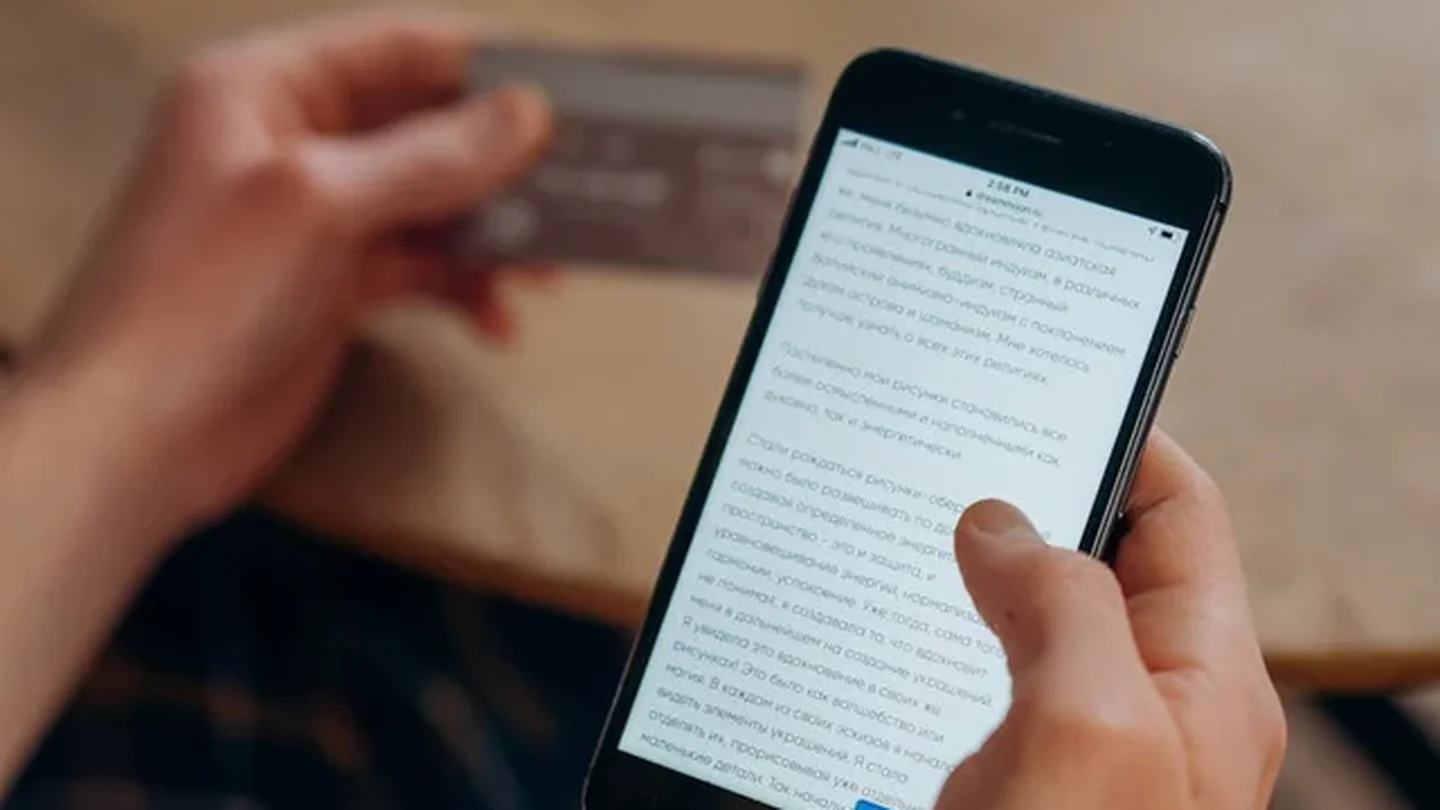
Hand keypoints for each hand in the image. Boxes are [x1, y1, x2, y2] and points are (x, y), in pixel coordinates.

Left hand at [15, 11, 550, 541]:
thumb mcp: (320, 202)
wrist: (137, 438)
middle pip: (422, 126)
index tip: (569, 94)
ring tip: (548, 268)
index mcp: (265, 88)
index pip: (398, 49)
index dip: (484, 67)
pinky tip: (495, 322)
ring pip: (430, 200)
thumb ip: (430, 156)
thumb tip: (527, 112)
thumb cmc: (200, 300)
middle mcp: (290, 141)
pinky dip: (462, 286)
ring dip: (491, 231)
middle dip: (498, 160)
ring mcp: (314, 218)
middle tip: (578, 186)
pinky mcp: (333, 285)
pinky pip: (419, 265)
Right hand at [938, 430, 1284, 808]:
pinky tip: (904, 638)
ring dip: (982, 577)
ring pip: (1042, 620)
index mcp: (1206, 684)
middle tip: (954, 465)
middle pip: (1106, 561)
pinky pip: (999, 682)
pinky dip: (952, 643)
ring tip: (916, 542)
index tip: (1041, 400)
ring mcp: (1091, 749)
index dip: (1121, 446)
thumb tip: (1000, 527)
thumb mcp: (1086, 728)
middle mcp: (1157, 710)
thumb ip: (1063, 605)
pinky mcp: (1030, 781)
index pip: (1181, 516)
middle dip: (1034, 506)